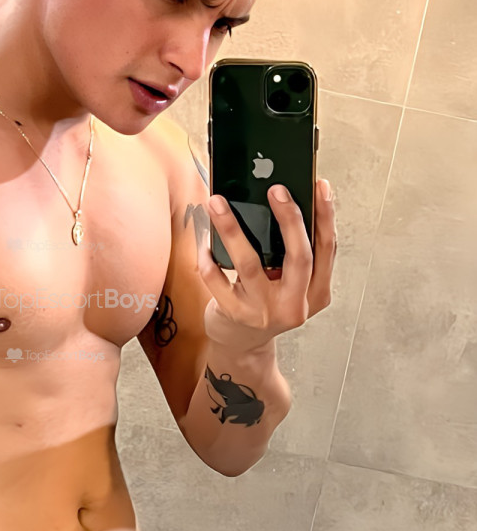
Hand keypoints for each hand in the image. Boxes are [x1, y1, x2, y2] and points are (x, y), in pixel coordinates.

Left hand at [196, 179, 336, 354]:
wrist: (242, 345)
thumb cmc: (265, 304)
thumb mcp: (290, 283)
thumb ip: (295, 254)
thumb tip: (284, 203)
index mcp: (316, 292)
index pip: (327, 248)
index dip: (326, 215)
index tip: (320, 185)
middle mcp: (295, 304)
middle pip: (299, 256)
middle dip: (289, 219)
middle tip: (276, 189)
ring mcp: (265, 312)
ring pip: (250, 264)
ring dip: (233, 229)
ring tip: (218, 203)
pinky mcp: (236, 315)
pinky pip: (219, 281)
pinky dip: (209, 258)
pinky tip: (203, 241)